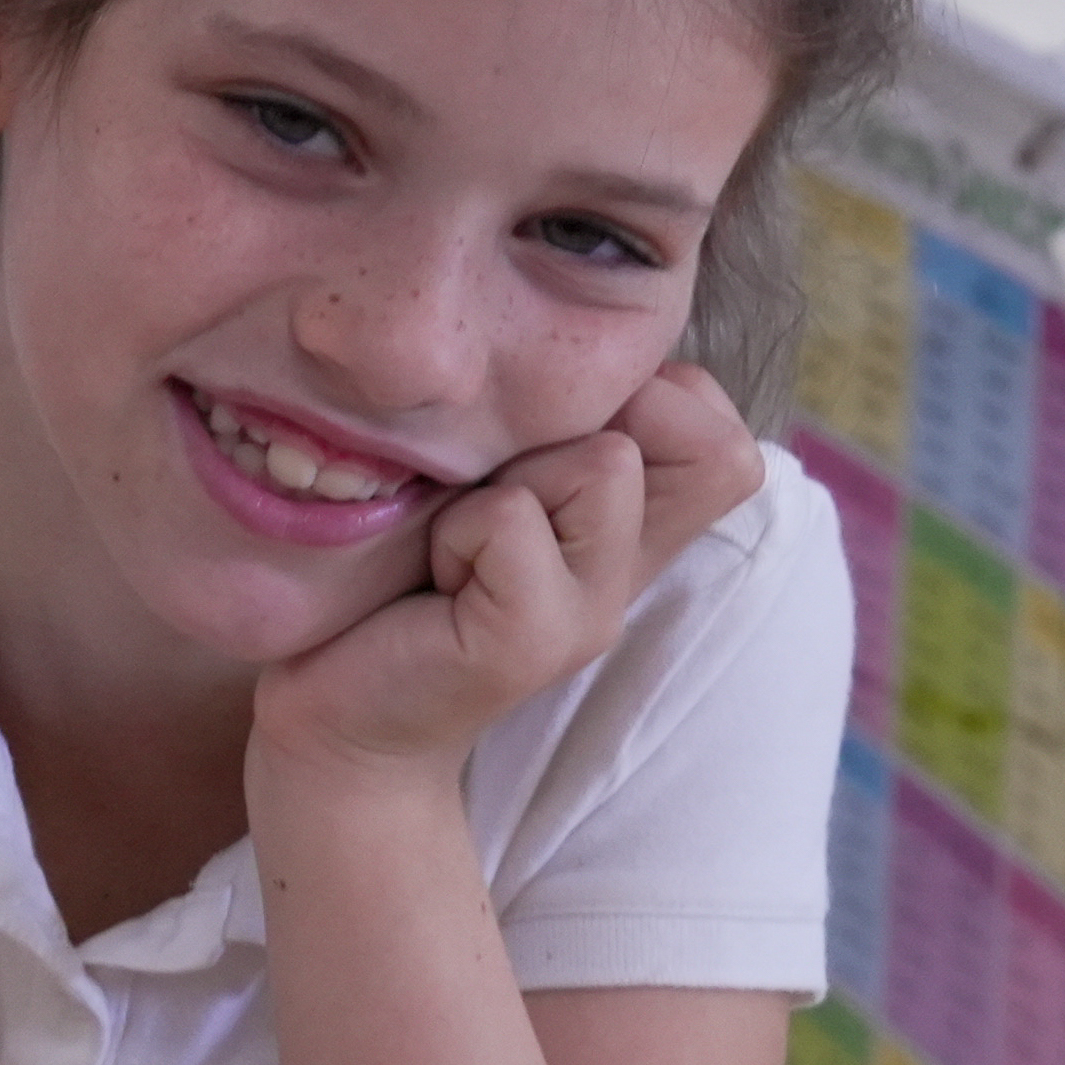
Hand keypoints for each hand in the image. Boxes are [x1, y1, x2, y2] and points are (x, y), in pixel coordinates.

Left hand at [250, 365, 762, 779]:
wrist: (340, 718)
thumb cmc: (396, 582)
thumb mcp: (482, 482)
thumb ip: (548, 432)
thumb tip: (589, 347)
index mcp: (627, 531)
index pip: (724, 436)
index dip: (658, 399)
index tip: (545, 443)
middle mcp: (626, 572)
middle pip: (692, 432)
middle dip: (572, 427)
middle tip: (490, 499)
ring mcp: (590, 613)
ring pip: (606, 463)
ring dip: (510, 478)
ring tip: (456, 543)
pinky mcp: (532, 642)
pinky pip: (512, 518)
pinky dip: (457, 529)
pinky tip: (432, 579)